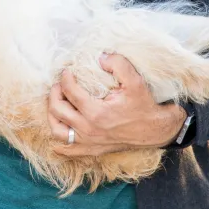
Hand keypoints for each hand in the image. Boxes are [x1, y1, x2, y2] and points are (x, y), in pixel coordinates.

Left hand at [47, 53, 186, 156]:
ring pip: (57, 131)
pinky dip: (58, 141)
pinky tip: (62, 127)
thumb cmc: (144, 105)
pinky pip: (67, 150)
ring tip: (57, 102)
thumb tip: (100, 57)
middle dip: (54, 93)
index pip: (69, 92)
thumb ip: (118, 64)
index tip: (67, 71)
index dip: (64, 78)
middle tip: (59, 84)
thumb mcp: (135, 80)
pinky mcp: (92, 150)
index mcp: (97, 112)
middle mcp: (89, 130)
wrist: (156, 130)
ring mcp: (89, 142)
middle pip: (57, 110)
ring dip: (52, 115)